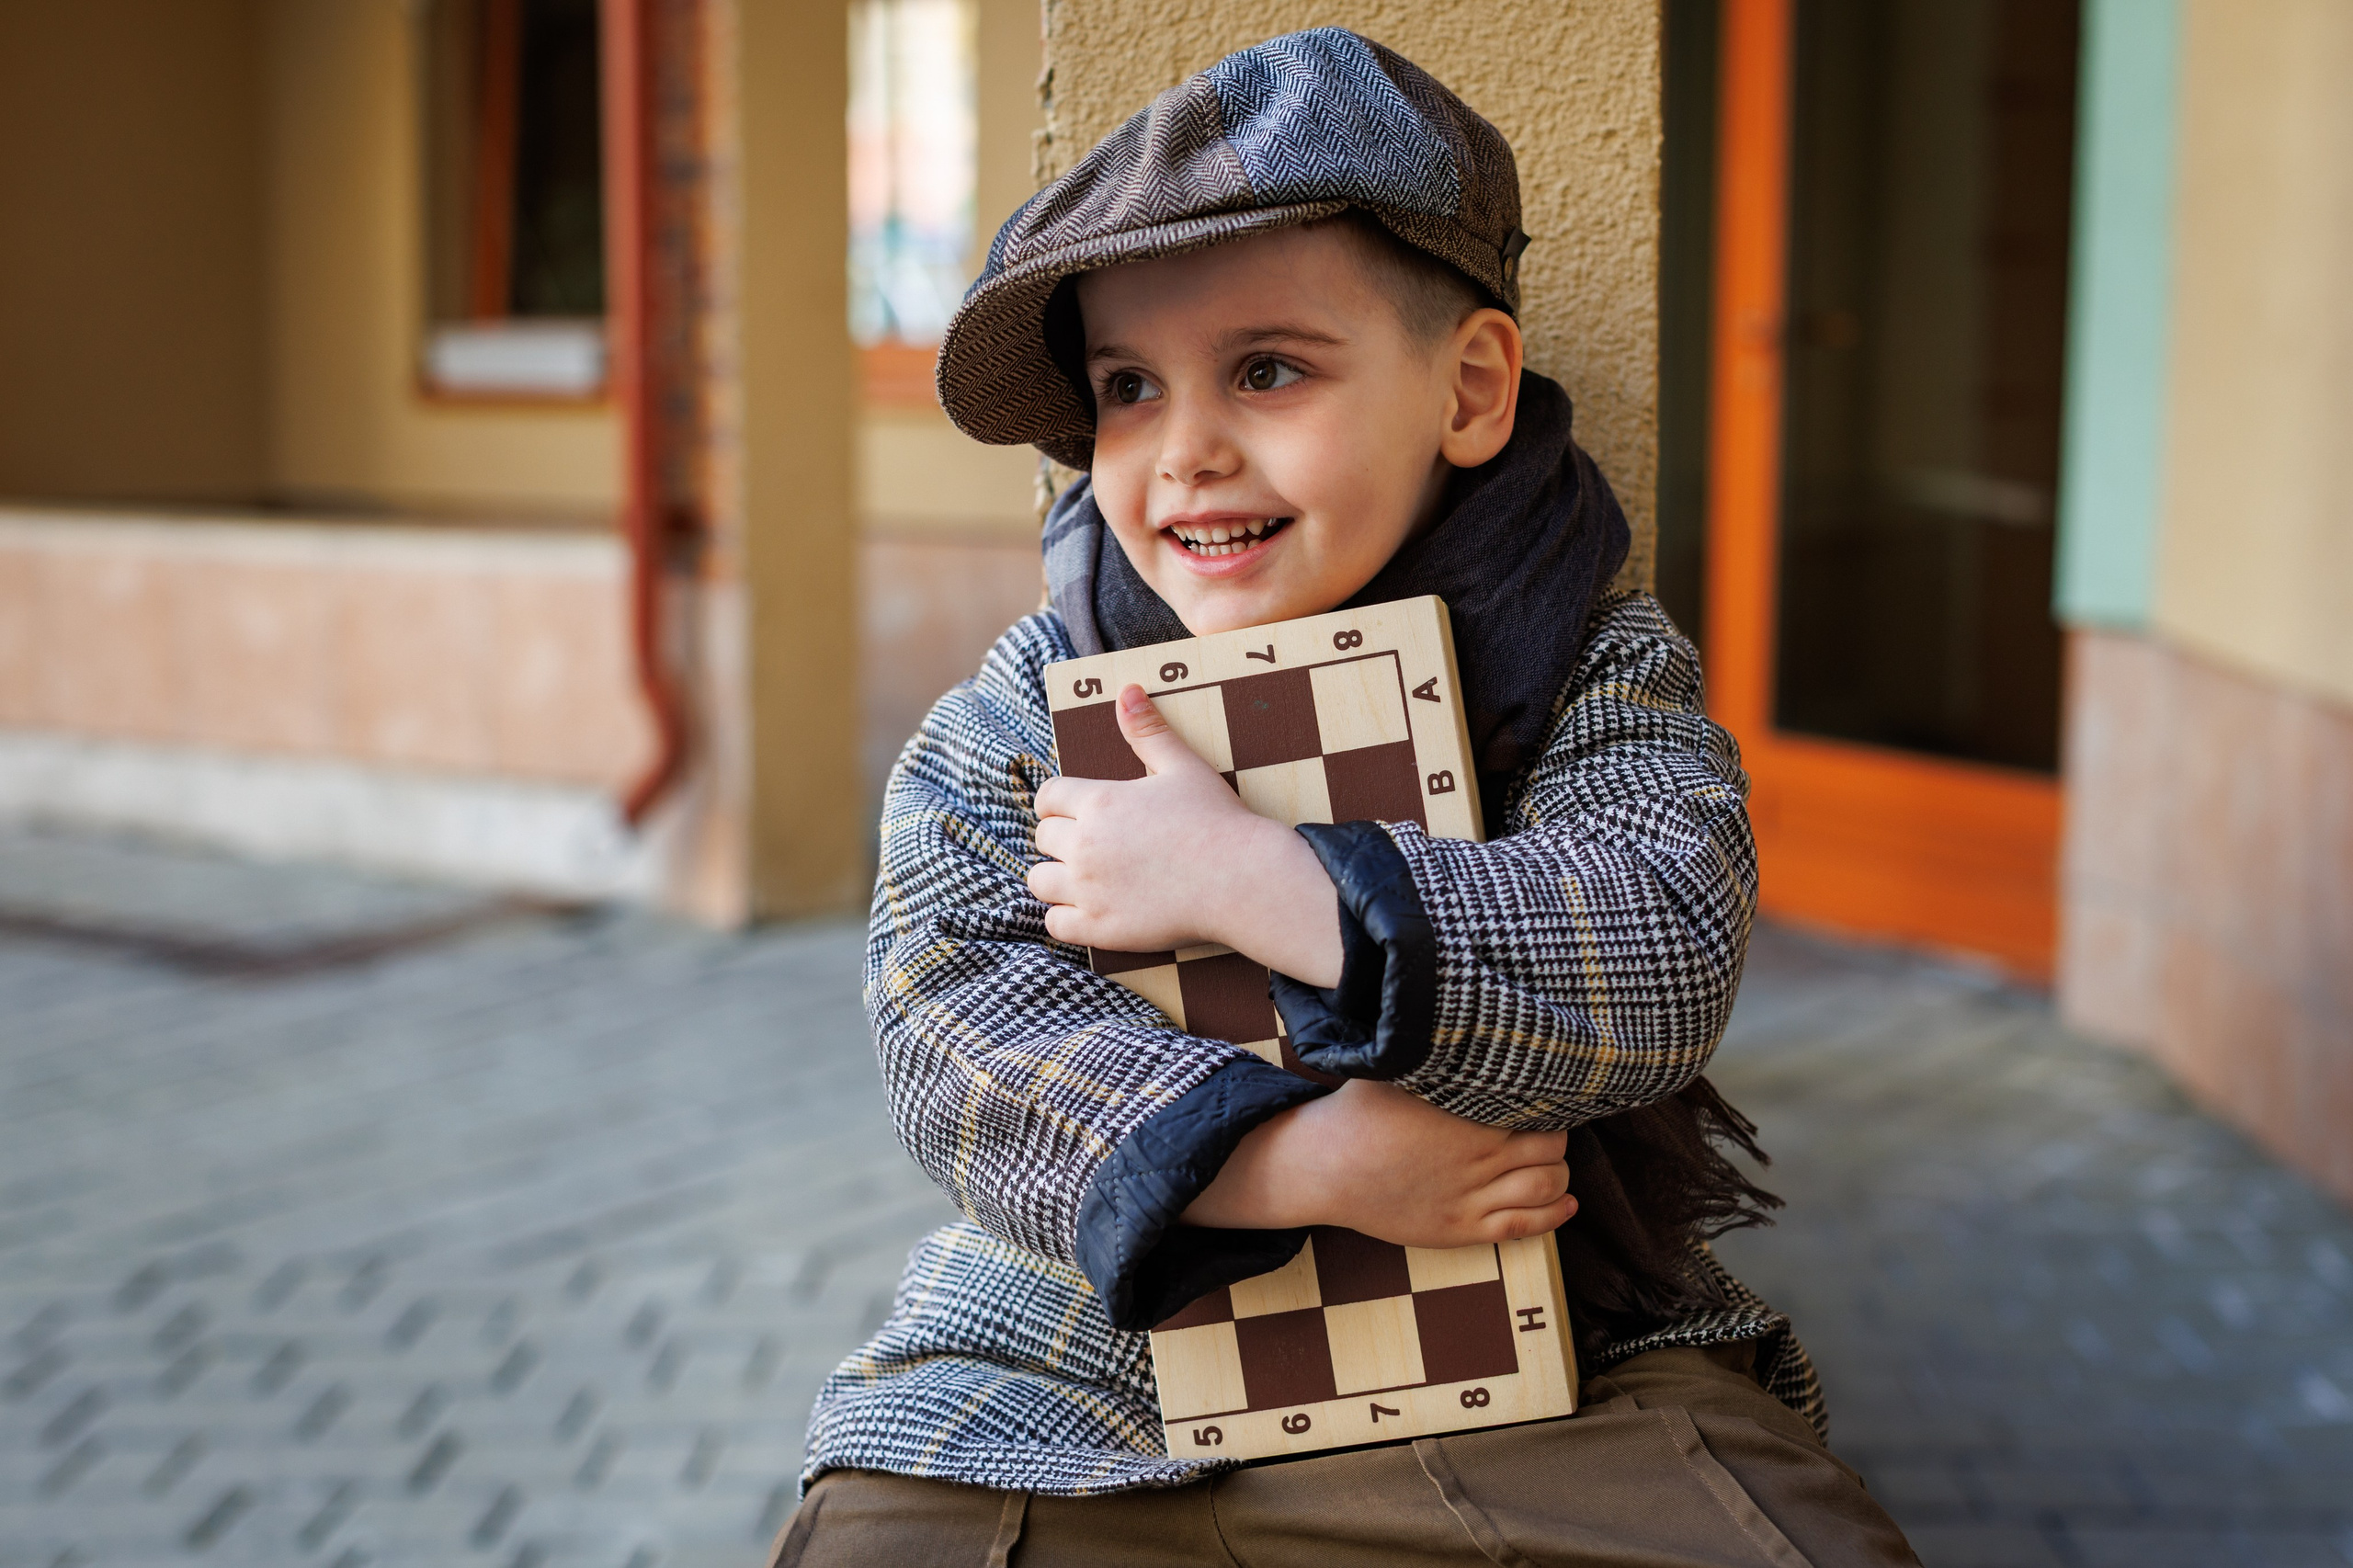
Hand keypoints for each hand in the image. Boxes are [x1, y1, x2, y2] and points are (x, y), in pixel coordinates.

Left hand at [1031, 685, 1341, 982]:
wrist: (1242, 879)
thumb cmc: (1217, 820)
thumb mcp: (1182, 767)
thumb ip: (1148, 730)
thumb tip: (1126, 690)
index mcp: (1099, 801)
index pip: (1048, 797)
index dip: (1058, 803)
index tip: (1074, 812)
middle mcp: (1085, 845)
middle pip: (1042, 838)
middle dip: (1060, 839)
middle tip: (1089, 845)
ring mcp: (1089, 889)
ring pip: (1039, 882)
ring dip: (1055, 878)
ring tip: (1082, 878)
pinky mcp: (1100, 927)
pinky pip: (1056, 925)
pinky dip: (1065, 918)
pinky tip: (1088, 910)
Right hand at [1181, 1080, 1575, 1248]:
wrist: (1325, 1167)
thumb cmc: (1360, 1112)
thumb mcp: (1399, 1067)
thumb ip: (1439, 1049)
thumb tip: (1462, 1007)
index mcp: (1470, 1116)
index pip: (1539, 1108)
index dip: (1552, 1101)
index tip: (1549, 1093)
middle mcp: (1479, 1158)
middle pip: (1552, 1148)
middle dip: (1558, 1136)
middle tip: (1548, 1127)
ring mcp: (1472, 1197)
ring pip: (1546, 1187)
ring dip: (1559, 1173)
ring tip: (1554, 1162)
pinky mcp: (1462, 1228)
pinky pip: (1524, 1227)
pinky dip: (1554, 1215)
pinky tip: (1566, 1204)